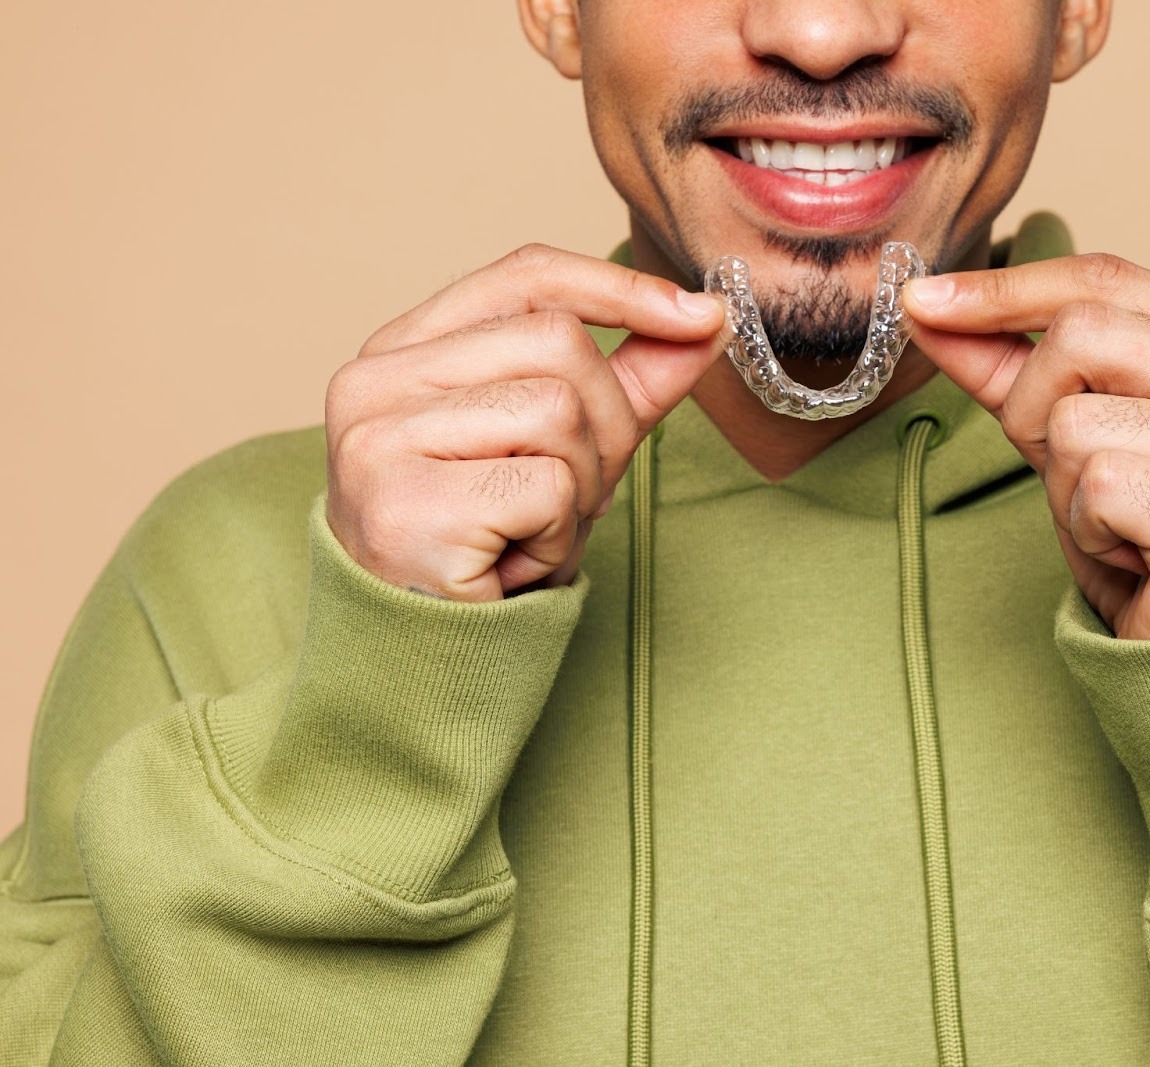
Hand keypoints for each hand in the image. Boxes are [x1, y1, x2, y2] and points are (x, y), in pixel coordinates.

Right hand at [325, 243, 725, 601]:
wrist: (426, 663)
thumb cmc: (488, 548)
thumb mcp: (566, 448)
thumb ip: (629, 380)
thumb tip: (707, 317)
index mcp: (403, 350)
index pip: (526, 276)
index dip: (622, 289)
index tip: (700, 314)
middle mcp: (373, 381)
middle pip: (559, 342)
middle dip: (604, 423)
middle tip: (567, 495)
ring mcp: (378, 440)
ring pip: (559, 410)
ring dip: (579, 490)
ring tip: (530, 533)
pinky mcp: (405, 504)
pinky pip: (547, 487)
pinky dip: (557, 536)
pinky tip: (512, 563)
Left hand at [903, 253, 1149, 639]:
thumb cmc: (1142, 533)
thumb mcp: (1068, 432)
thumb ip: (1008, 365)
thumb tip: (927, 304)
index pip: (1106, 278)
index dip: (1004, 289)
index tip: (924, 299)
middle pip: (1081, 336)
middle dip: (1034, 409)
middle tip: (1074, 474)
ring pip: (1077, 422)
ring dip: (1065, 486)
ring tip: (1117, 522)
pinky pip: (1099, 487)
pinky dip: (1087, 529)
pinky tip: (1132, 554)